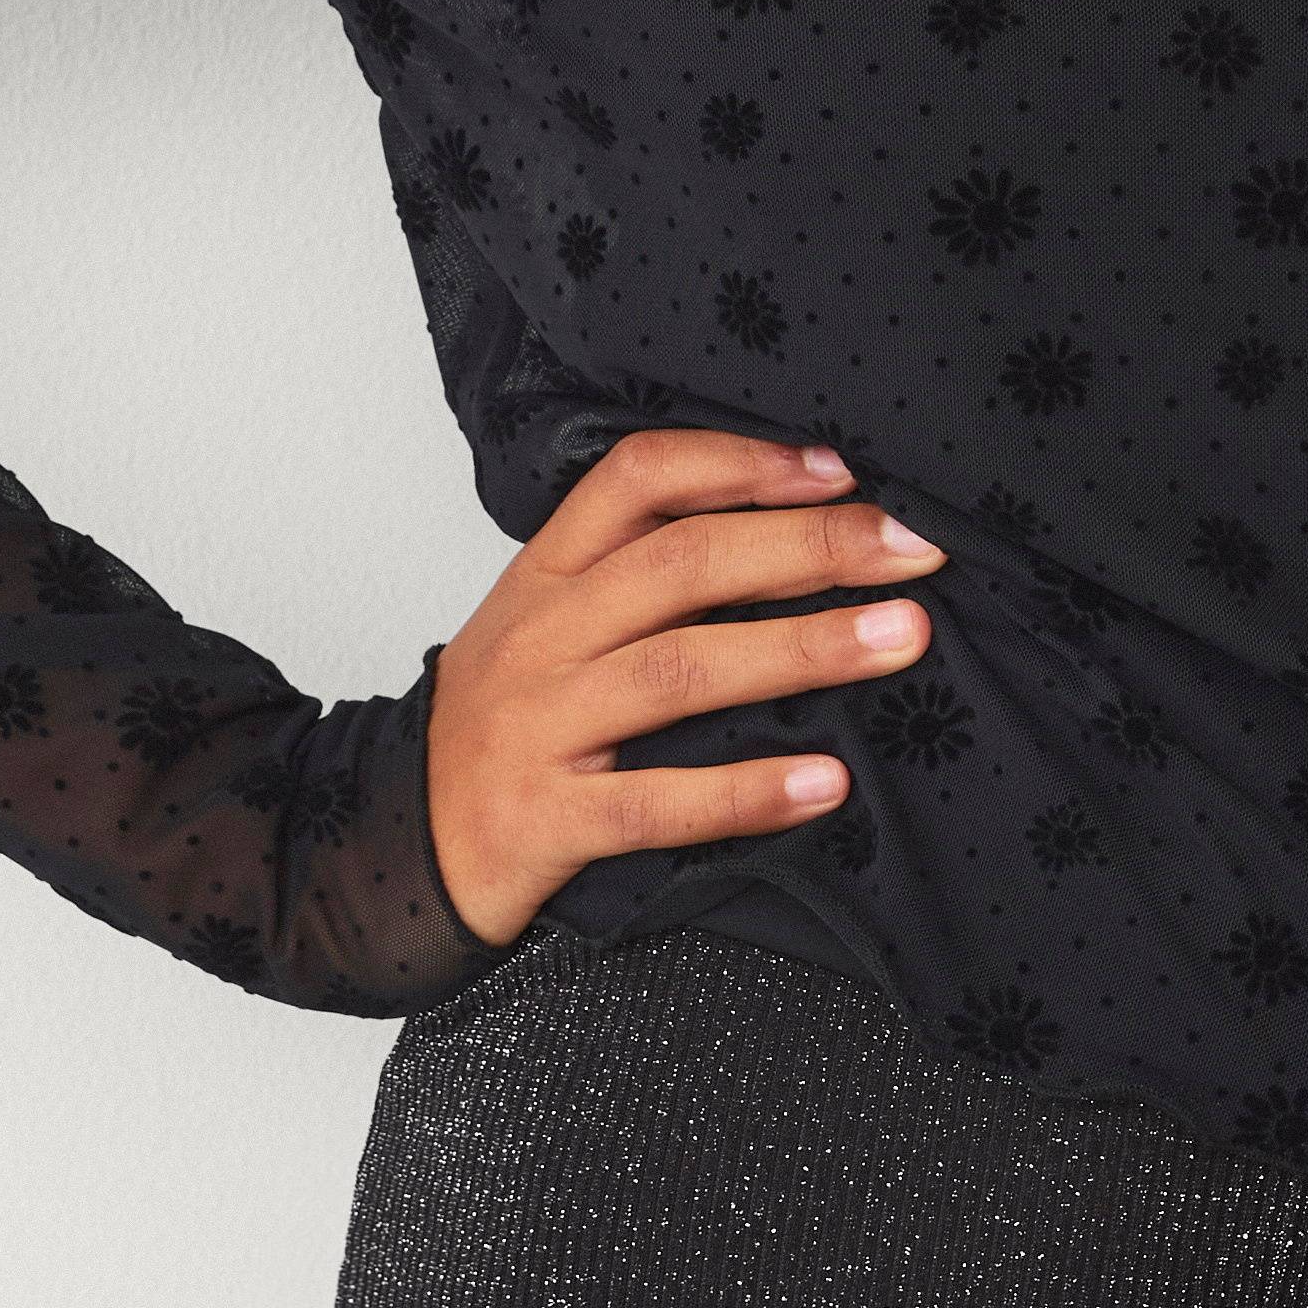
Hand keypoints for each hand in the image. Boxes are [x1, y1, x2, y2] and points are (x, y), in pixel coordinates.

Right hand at [423, 426, 941, 946]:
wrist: (395, 843)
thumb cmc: (499, 726)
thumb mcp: (546, 625)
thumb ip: (638, 575)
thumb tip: (799, 531)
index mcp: (546, 575)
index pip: (638, 479)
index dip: (741, 464)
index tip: (841, 472)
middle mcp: (543, 638)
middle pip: (681, 564)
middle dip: (808, 546)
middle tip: (912, 548)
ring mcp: (540, 728)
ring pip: (679, 670)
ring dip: (803, 648)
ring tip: (902, 639)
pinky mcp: (547, 821)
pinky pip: (657, 803)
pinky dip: (747, 791)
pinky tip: (826, 783)